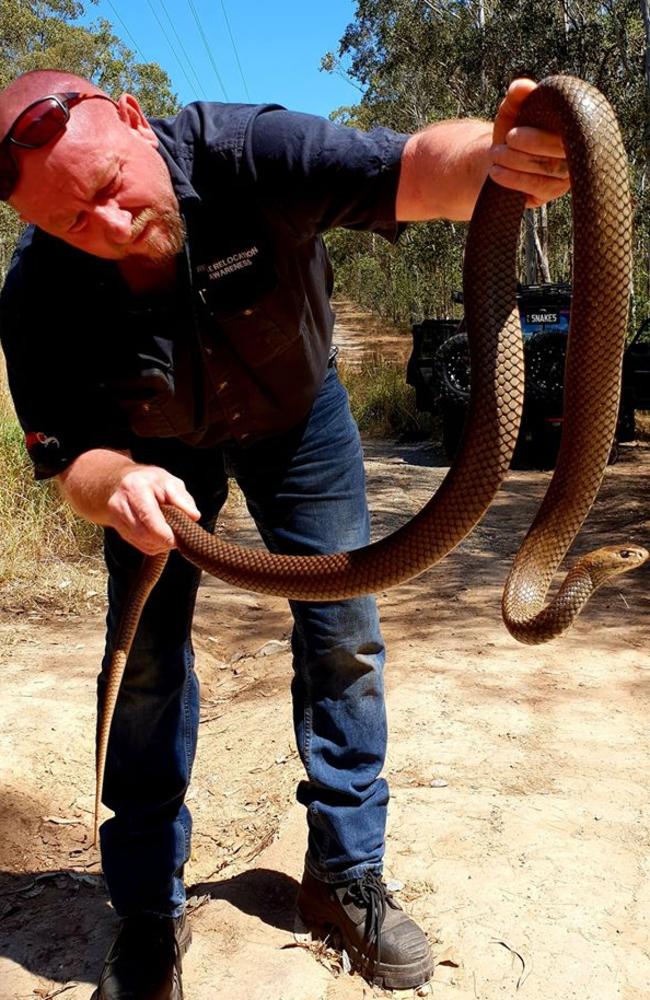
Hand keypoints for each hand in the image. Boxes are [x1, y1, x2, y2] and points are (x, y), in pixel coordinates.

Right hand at [105, 464, 200, 554]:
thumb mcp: (170, 482)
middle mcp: (120, 502)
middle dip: (163, 540)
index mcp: (136, 487)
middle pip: (143, 533)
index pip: (148, 517)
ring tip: (168, 532)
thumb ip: (182, 499)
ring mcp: (115, 516)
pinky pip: (137, 544)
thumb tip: (194, 516)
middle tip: (177, 537)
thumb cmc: (152, 482)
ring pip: (140, 541)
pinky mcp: (117, 527)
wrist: (124, 481)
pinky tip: (157, 534)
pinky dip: (152, 544)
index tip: (177, 540)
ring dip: (158, 543)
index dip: (164, 533)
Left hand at [489, 78, 569, 208]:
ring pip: (547, 169)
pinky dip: (515, 179)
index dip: (543, 132)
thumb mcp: (512, 111)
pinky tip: (496, 172)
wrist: (500, 161)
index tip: (514, 132)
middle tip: (505, 140)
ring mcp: (566, 174)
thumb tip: (521, 86)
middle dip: (529, 145)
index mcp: (574, 127)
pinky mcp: (553, 191)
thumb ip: (517, 97)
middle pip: (559, 150)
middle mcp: (576, 150)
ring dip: (517, 161)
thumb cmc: (512, 131)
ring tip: (495, 153)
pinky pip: (538, 186)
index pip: (571, 128)